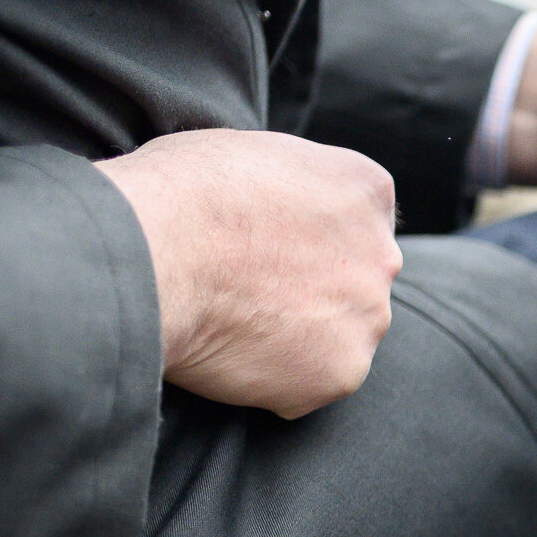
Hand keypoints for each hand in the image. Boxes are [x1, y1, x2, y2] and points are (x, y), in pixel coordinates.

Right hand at [97, 129, 399, 418]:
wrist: (154, 250)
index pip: (356, 221)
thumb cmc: (181, 191)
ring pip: (339, 336)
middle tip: (249, 291)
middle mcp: (382, 256)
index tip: (267, 245)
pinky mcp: (342, 373)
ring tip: (233, 323)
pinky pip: (311, 384)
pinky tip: (231, 354)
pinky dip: (275, 380)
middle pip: (355, 283)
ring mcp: (367, 318)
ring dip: (298, 338)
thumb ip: (294, 184)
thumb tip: (282, 206)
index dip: (306, 237)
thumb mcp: (254, 152)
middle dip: (313, 290)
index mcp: (366, 190)